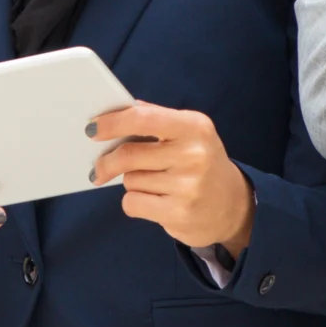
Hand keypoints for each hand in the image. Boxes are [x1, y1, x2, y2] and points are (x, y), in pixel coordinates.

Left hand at [87, 102, 253, 257]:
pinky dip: (136, 202)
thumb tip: (113, 112)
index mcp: (195, 126)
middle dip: (108, 162)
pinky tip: (155, 201)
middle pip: (128, 155)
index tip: (92, 129)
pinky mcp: (179, 214)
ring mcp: (188, 187)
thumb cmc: (201, 163)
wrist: (234, 206)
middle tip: (98, 168)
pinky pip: (133, 203)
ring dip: (132, 182)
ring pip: (130, 180)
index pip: (144, 117)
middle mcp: (194, 154)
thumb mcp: (190, 133)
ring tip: (155, 184)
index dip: (112, 123)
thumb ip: (155, 119)